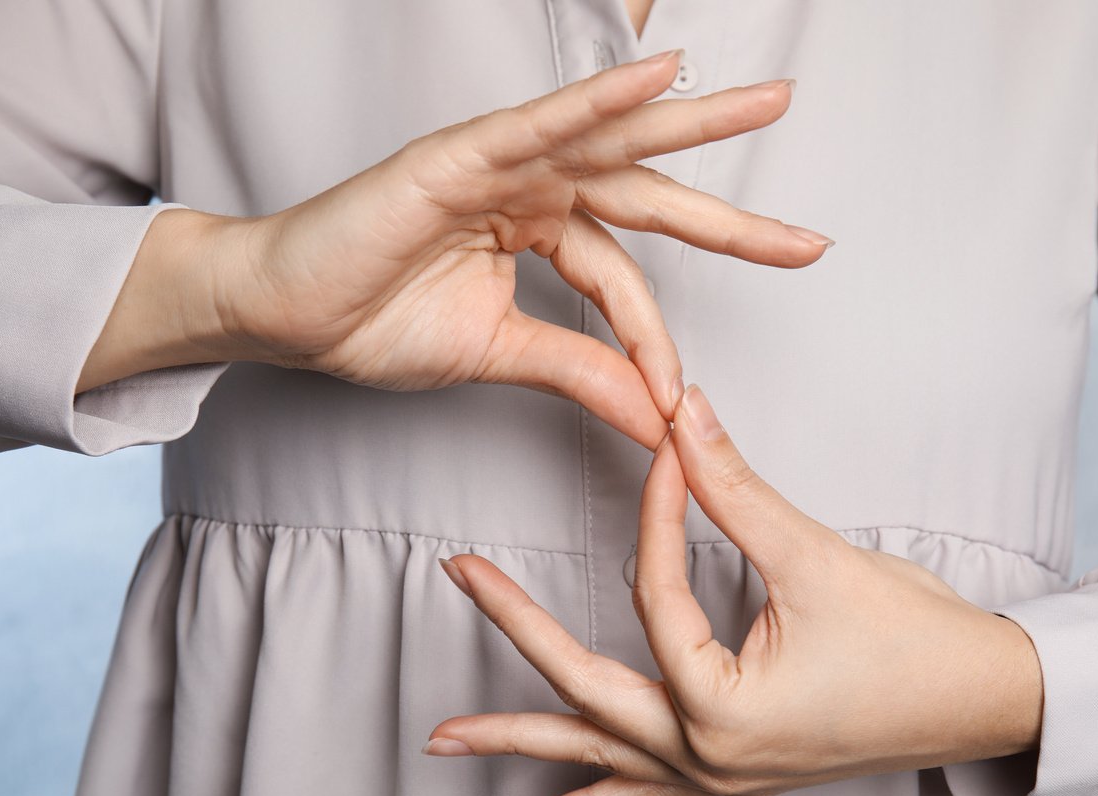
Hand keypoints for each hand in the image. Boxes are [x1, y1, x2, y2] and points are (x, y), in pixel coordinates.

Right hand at [79, 50, 831, 448]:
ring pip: (612, 141)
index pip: (626, 278)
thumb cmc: (375, 321)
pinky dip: (600, 101)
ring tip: (769, 104)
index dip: (658, 338)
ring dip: (693, 121)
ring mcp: (499, 164)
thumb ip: (581, 371)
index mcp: (541, 232)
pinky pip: (543, 124)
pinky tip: (661, 79)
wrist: (286, 318)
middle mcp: (532, 189)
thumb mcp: (501, 354)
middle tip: (810, 238)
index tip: (680, 403)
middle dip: (731, 213)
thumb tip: (657, 415)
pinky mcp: (460, 155)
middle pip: (648, 192)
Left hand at [427, 384, 1043, 795]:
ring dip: (522, 745)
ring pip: (599, 759)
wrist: (984, 702)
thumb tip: (685, 412)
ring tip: (443, 742)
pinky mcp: (732, 774)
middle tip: (459, 577)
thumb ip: (736, 488)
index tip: (666, 453)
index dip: (657, 514)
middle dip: (517, 631)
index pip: (657, 596)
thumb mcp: (816, 559)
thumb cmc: (915, 643)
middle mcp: (707, 757)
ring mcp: (716, 777)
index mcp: (722, 710)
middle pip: (585, 692)